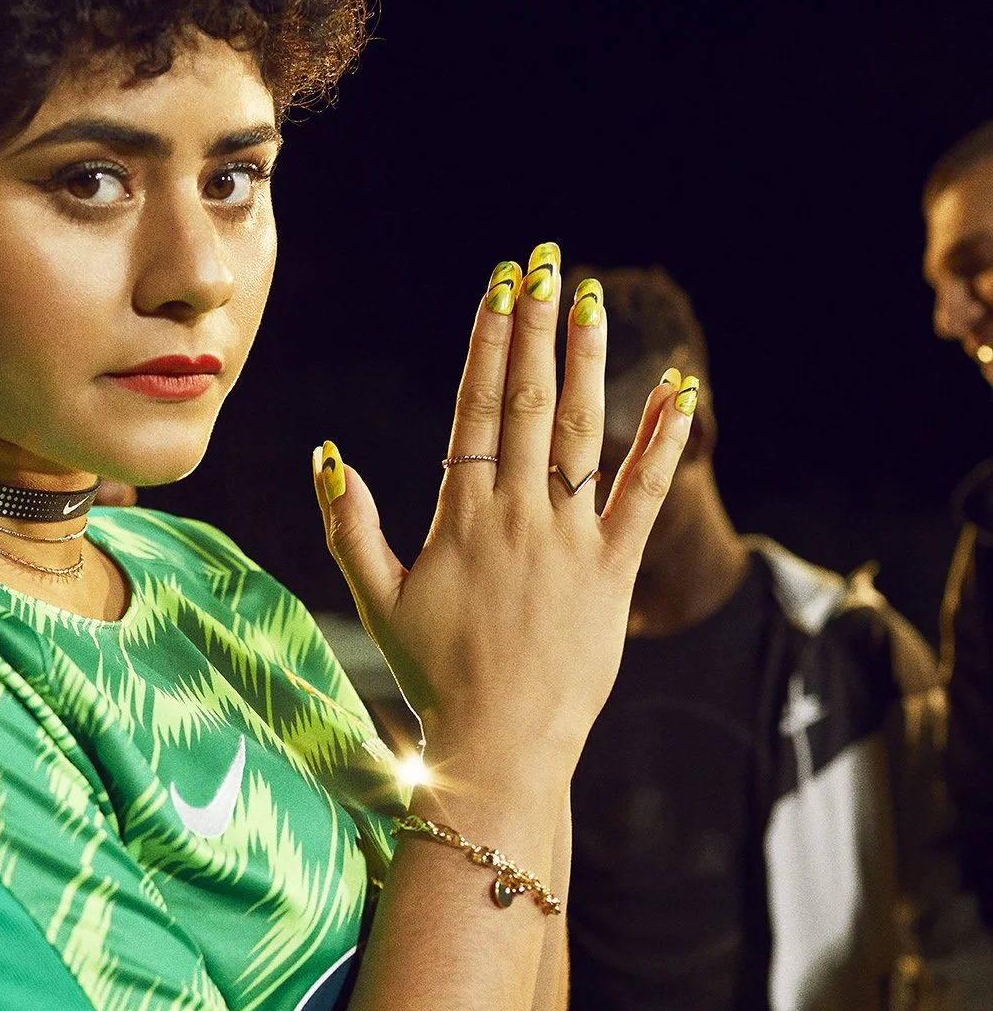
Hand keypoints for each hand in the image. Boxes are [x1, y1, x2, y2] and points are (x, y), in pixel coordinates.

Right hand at [313, 247, 695, 796]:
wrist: (500, 747)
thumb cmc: (433, 676)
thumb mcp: (376, 600)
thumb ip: (350, 525)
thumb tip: (327, 454)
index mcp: (462, 517)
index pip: (476, 408)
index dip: (489, 341)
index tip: (499, 287)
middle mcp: (519, 517)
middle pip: (529, 402)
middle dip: (536, 327)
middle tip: (544, 263)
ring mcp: (571, 542)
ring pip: (583, 432)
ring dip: (590, 361)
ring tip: (594, 298)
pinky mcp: (615, 573)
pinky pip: (646, 495)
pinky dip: (665, 440)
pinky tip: (682, 389)